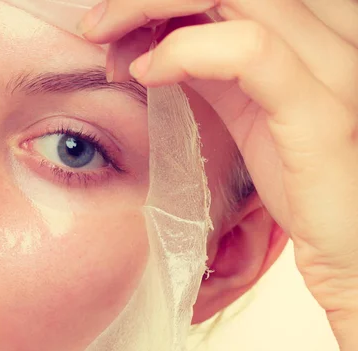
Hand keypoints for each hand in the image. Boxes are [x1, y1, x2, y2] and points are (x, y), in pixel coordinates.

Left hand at [78, 0, 357, 329]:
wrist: (352, 249)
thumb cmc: (301, 185)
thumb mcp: (249, 112)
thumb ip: (214, 71)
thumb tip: (157, 44)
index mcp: (314, 33)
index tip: (114, 22)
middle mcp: (335, 35)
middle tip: (96, 25)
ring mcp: (336, 70)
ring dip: (153, 9)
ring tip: (108, 47)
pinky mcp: (325, 114)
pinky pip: (250, 52)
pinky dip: (186, 52)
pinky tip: (147, 73)